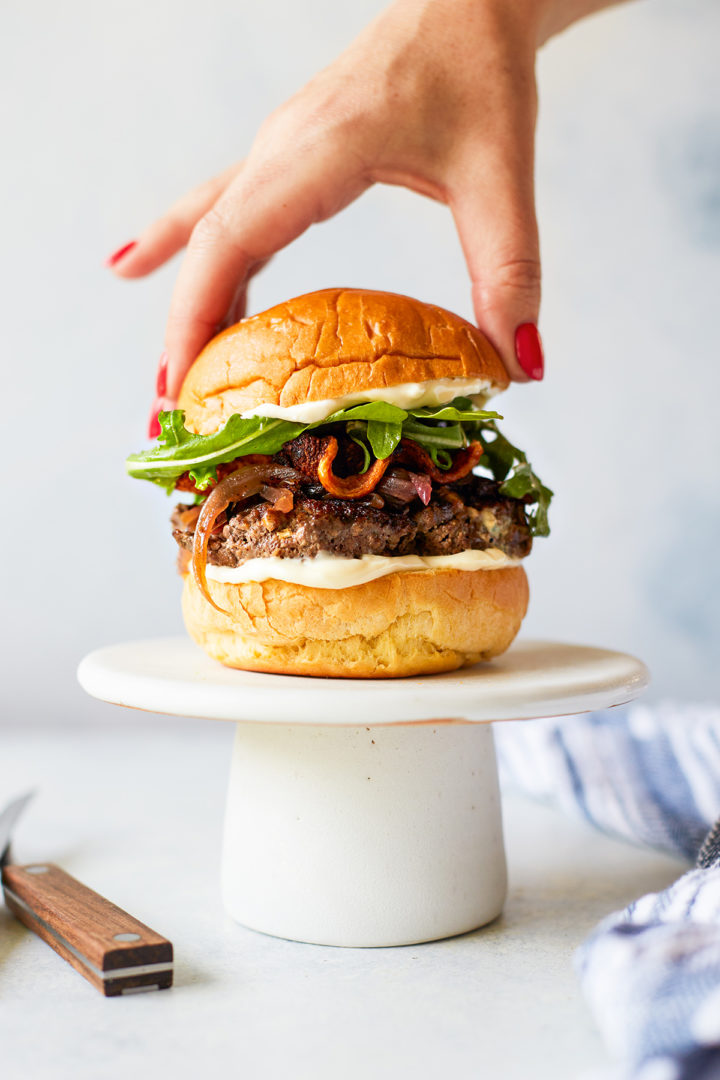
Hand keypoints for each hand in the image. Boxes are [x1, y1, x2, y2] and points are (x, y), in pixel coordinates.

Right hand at [107, 0, 618, 401]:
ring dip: (189, 302)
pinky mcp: (290, 159)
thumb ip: (511, 273)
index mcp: (321, 150)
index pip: (232, 239)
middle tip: (167, 410)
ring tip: (170, 376)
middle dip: (182, 330)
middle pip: (207, 244)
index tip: (181, 384)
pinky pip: (226, 212)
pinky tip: (154, 274)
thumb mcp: (502, 176)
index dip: (197, 317)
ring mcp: (279, 151)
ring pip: (208, 229)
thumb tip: (521, 368)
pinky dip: (200, 260)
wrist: (467, 2)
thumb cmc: (479, 70)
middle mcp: (283, 149)